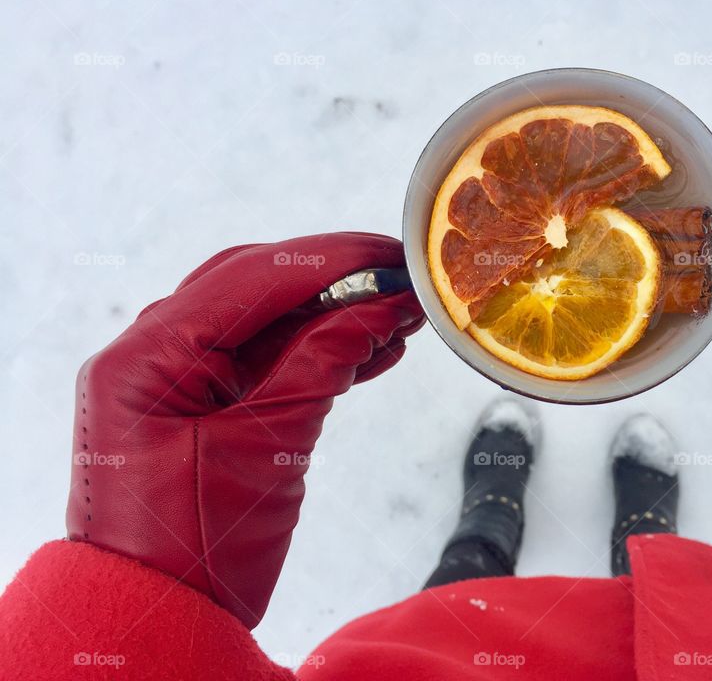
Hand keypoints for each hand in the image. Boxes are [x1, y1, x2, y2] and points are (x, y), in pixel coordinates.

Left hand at [66, 233, 423, 627]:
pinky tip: (371, 350)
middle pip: (257, 288)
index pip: (253, 277)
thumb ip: (325, 361)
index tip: (393, 254)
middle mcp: (153, 352)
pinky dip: (317, 354)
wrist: (160, 618)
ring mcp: (176, 378)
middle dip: (335, 281)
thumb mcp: (269, 443)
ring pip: (266, 323)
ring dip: (332, 318)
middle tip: (400, 279)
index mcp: (150, 353)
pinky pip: (265, 362)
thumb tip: (384, 307)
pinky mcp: (202, 404)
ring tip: (399, 318)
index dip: (332, 260)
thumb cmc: (195, 545)